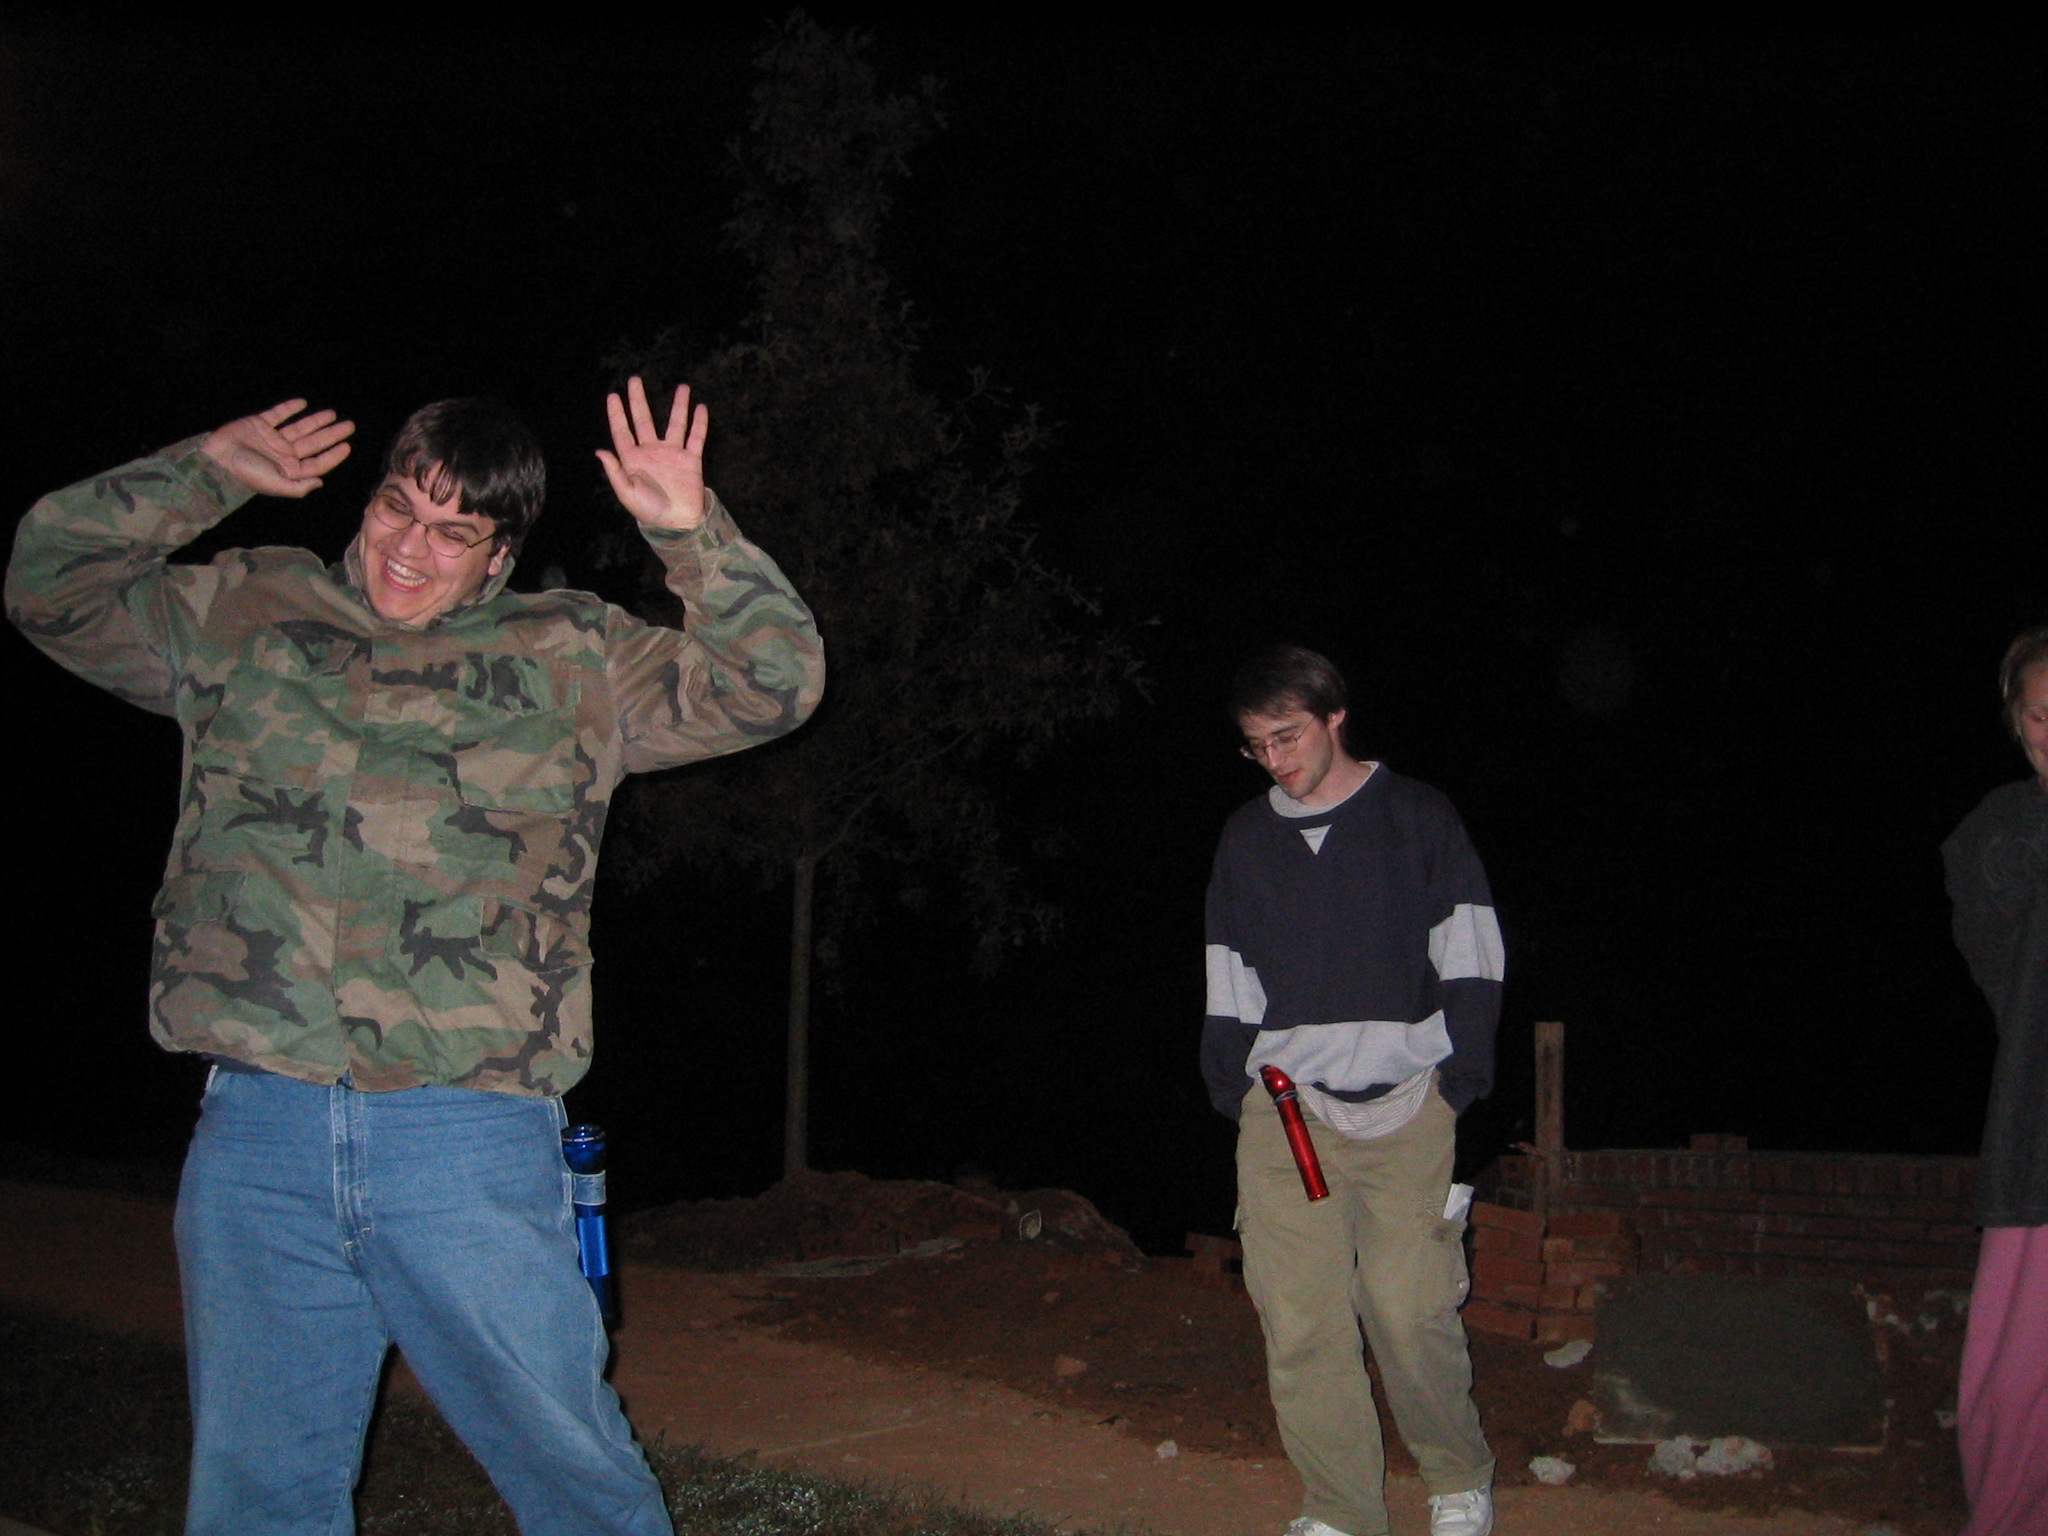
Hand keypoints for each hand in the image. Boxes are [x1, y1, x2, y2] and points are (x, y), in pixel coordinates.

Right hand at [199, 400, 354, 497]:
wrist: (216, 459)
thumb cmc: (246, 474)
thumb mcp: (276, 485)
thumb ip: (299, 487)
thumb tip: (320, 482)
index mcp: (289, 470)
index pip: (317, 462)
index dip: (334, 455)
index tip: (348, 446)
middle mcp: (283, 454)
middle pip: (313, 443)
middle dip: (331, 434)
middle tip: (350, 426)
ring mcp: (272, 439)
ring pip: (299, 428)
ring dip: (316, 421)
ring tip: (333, 414)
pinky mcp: (258, 424)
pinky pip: (277, 414)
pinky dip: (289, 408)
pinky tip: (302, 403)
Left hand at [596, 376, 708, 530]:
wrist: (677, 523)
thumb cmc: (649, 510)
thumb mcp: (627, 494)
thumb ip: (614, 472)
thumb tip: (600, 451)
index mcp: (633, 459)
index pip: (623, 431)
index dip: (617, 413)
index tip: (613, 395)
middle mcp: (652, 451)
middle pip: (645, 419)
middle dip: (639, 400)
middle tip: (635, 379)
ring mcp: (672, 454)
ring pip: (675, 423)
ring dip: (678, 406)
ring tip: (683, 387)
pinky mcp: (691, 460)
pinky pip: (696, 438)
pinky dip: (699, 424)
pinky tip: (701, 408)